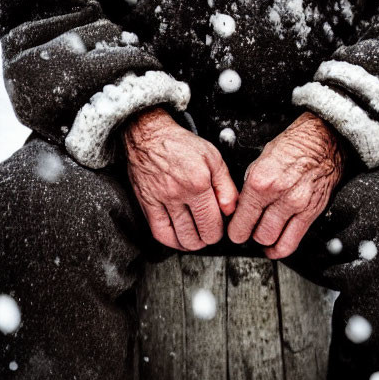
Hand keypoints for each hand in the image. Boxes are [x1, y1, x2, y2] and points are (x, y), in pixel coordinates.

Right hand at [122, 106, 238, 251]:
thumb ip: (226, 185)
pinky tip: (179, 239)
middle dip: (208, 238)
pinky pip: (159, 233)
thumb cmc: (180, 144)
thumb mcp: (213, 157)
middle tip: (210, 232)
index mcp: (198, 183)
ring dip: (192, 243)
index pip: (213, 223)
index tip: (221, 226)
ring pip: (180, 238)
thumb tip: (230, 210)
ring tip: (198, 237)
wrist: (150, 136)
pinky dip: (172, 242)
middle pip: (198, 235)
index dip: (220, 230)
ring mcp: (161, 200)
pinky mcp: (147, 204)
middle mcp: (179, 194)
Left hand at [227, 111, 344, 259]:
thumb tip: (240, 206)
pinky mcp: (312, 212)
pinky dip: (281, 248)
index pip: (241, 220)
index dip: (235, 230)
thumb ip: (250, 184)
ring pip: (274, 240)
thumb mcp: (261, 159)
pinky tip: (275, 245)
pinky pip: (293, 242)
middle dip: (250, 235)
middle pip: (258, 234)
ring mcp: (297, 205)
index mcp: (261, 180)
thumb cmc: (293, 145)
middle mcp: (279, 195)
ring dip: (266, 240)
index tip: (235, 231)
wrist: (322, 140)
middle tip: (249, 231)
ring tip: (262, 234)